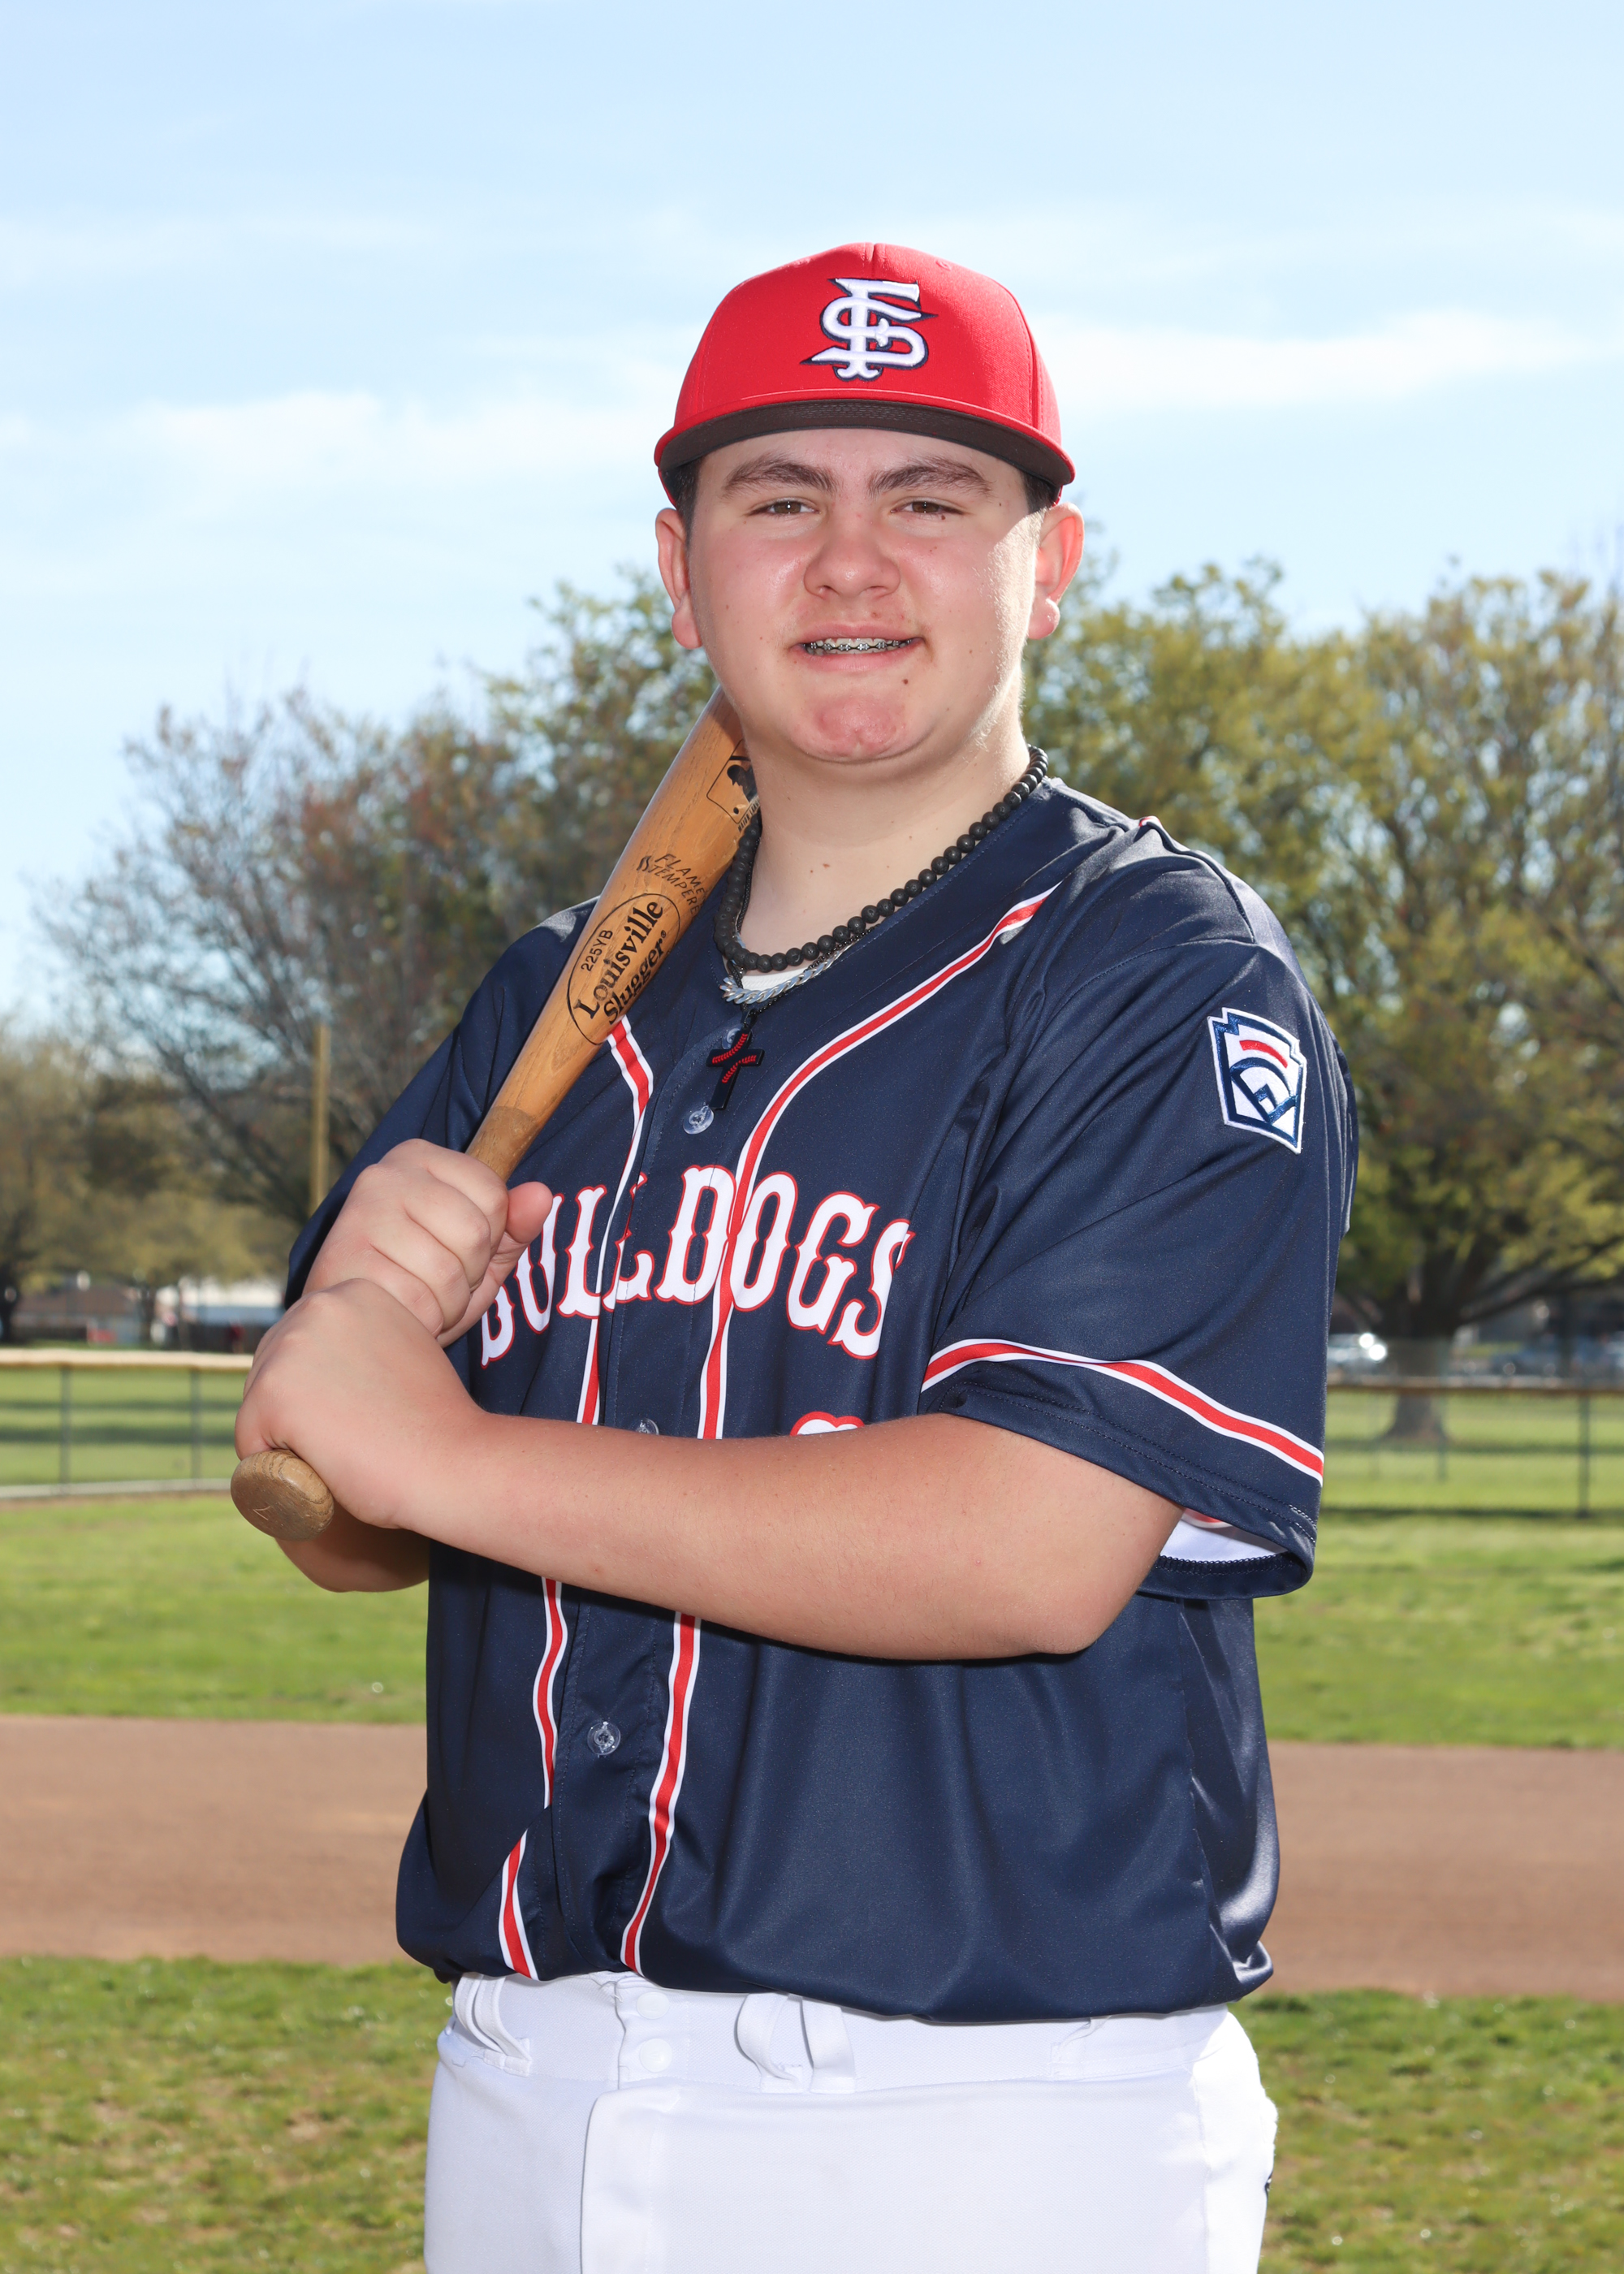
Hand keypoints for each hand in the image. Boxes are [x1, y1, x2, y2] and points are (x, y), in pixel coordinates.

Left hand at [237, 1278, 486, 1532]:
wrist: (455, 1461)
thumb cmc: (438, 1423)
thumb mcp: (403, 1353)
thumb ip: (364, 1345)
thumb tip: (330, 1369)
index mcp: (353, 1291)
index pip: (302, 1345)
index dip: (321, 1389)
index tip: (363, 1412)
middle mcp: (317, 1306)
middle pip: (272, 1371)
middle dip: (297, 1411)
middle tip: (353, 1438)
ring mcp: (291, 1348)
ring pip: (259, 1406)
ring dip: (289, 1437)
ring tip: (345, 1449)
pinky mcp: (271, 1394)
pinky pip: (250, 1442)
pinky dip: (275, 1466)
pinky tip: (325, 1467)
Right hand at [307, 1139, 553, 1342]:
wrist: (351, 1326)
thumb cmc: (418, 1282)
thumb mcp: (477, 1253)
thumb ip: (513, 1227)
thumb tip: (541, 1195)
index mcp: (419, 1158)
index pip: (493, 1193)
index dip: (489, 1237)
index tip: (455, 1247)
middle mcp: (384, 1174)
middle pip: (475, 1232)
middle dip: (469, 1274)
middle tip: (435, 1281)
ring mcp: (360, 1214)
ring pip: (449, 1271)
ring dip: (447, 1304)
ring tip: (419, 1298)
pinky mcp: (344, 1259)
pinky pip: (419, 1301)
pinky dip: (422, 1320)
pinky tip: (399, 1313)